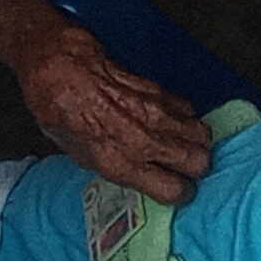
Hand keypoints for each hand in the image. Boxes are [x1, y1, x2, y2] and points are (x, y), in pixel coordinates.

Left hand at [16, 24, 212, 203]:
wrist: (58, 67)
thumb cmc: (59, 111)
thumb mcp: (79, 155)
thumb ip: (114, 167)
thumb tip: (136, 174)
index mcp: (121, 163)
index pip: (174, 190)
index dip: (179, 193)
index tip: (177, 190)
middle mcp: (144, 141)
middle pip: (198, 162)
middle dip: (195, 168)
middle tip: (185, 168)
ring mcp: (156, 113)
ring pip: (202, 134)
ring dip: (196, 142)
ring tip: (183, 145)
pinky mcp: (159, 90)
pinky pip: (188, 110)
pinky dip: (185, 118)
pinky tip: (171, 121)